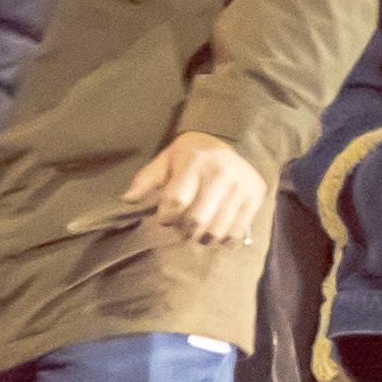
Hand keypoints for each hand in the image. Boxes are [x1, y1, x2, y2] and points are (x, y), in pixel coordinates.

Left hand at [128, 133, 269, 249]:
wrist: (224, 142)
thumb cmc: (189, 156)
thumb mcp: (165, 160)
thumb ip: (146, 180)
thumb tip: (127, 199)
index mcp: (195, 162)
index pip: (176, 201)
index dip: (166, 217)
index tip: (165, 217)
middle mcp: (221, 172)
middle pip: (197, 220)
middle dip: (184, 231)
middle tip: (181, 229)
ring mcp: (241, 185)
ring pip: (217, 229)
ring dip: (202, 238)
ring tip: (197, 232)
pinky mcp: (255, 196)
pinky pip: (237, 231)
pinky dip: (223, 239)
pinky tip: (215, 232)